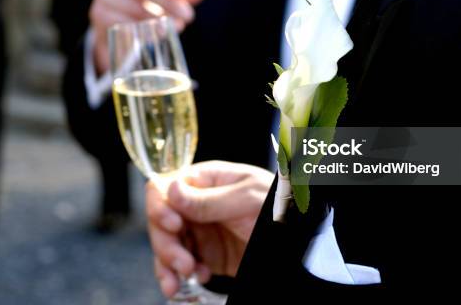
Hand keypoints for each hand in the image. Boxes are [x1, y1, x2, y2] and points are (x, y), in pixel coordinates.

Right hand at [90, 0, 206, 72]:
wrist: (124, 24)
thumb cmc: (151, 2)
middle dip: (166, 2)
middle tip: (186, 15)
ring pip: (130, 5)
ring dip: (155, 18)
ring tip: (175, 27)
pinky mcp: (98, 14)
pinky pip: (119, 22)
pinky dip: (138, 28)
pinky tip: (154, 35)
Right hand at [146, 161, 273, 297]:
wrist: (300, 239)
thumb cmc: (278, 206)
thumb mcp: (246, 199)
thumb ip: (208, 199)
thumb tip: (171, 189)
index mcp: (206, 180)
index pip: (164, 187)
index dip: (160, 206)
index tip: (172, 225)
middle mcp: (197, 204)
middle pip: (160, 221)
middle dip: (165, 244)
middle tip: (183, 264)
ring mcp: (200, 230)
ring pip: (166, 245)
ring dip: (168, 264)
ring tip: (183, 279)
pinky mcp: (206, 254)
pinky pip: (181, 265)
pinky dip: (182, 275)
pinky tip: (200, 277)